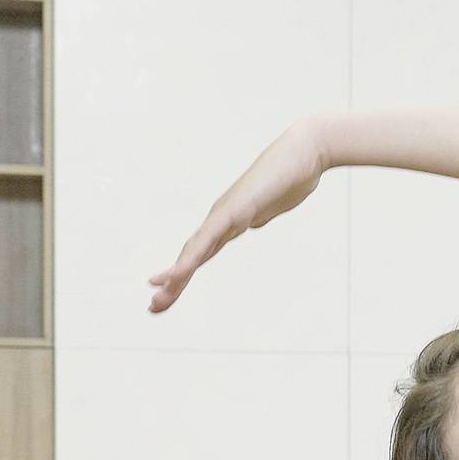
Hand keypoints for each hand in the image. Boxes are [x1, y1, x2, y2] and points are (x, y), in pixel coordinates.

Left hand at [148, 117, 329, 312]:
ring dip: (176, 273)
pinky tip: (178, 271)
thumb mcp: (270, 206)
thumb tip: (252, 221)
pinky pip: (210, 238)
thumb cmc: (290, 176)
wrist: (304, 152)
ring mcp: (227, 213)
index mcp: (228, 221)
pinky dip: (192, 256)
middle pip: (191, 256)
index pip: (200, 252)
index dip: (182, 272)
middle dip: (173, 283)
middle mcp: (221, 218)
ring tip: (157, 293)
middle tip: (154, 307)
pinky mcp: (237, 209)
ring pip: (195, 249)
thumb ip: (257, 215)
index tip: (165, 291)